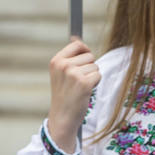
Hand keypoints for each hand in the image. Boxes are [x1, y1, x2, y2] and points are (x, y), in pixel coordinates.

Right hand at [46, 37, 100, 152]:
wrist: (62, 117)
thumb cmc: (64, 95)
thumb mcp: (60, 73)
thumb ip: (69, 56)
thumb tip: (76, 37)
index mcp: (56, 61)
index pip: (77, 44)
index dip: (84, 50)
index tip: (84, 60)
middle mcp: (64, 65)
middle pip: (89, 55)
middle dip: (88, 67)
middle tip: (78, 81)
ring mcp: (73, 74)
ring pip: (95, 66)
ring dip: (92, 76)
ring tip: (80, 87)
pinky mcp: (84, 83)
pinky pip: (98, 75)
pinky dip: (95, 84)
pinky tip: (85, 91)